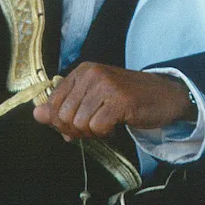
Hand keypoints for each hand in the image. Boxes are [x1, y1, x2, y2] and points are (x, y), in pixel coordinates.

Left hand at [33, 63, 195, 140]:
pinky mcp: (120, 100)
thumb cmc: (129, 98)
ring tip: (106, 125)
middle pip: (63, 115)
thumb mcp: (93, 99)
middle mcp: (92, 74)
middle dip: (76, 130)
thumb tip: (37, 115)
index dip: (61, 122)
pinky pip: (97, 127)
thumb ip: (65, 106)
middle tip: (94, 128)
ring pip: (79, 123)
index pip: (53, 103)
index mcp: (82, 71)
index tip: (78, 125)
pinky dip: (104, 133)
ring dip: (92, 133)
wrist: (166, 95)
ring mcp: (106, 86)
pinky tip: (115, 126)